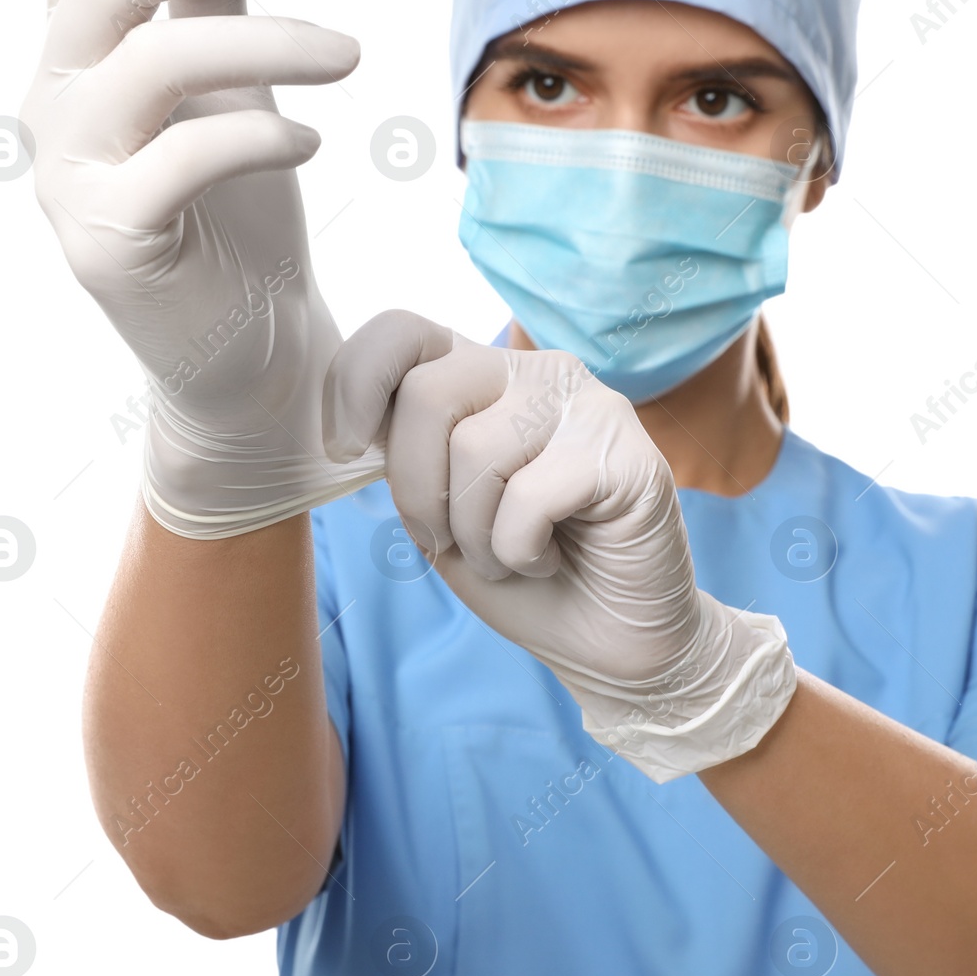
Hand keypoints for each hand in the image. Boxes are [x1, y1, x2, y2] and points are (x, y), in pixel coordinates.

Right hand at [22, 0, 381, 537]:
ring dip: (269, 42)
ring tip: (353, 54)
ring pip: (156, 63)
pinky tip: (315, 136)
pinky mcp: (108, 243)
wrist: (248, 359)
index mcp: (78, 59)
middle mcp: (54, 106)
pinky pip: (184, 158)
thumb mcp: (226, 91)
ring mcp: (70, 177)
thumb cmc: (238, 220)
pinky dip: (260, 132)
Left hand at [346, 314, 796, 780]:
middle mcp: (541, 373)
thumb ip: (405, 452)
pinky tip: (549, 558)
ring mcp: (591, 407)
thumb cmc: (519, 572)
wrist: (609, 644)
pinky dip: (519, 551)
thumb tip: (356, 427)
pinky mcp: (629, 457)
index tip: (347, 450)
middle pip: (429, 393)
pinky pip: (529, 497)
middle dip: (416, 488)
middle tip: (450, 540)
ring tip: (511, 556)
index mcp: (487, 376)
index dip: (355, 383)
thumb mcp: (438, 508)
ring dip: (475, 534)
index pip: (402, 331)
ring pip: (476, 448)